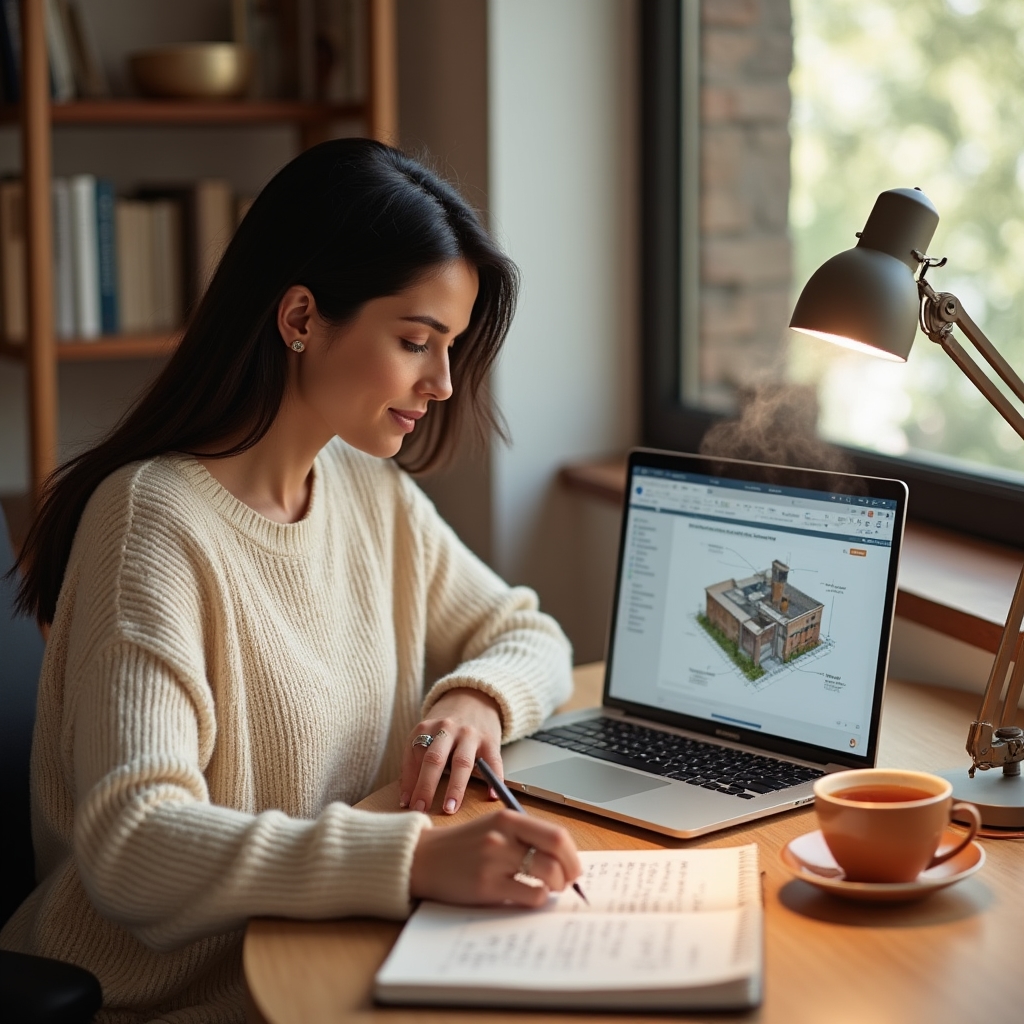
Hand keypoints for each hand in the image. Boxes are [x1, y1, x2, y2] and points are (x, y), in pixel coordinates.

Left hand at [400, 688, 502, 814]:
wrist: (475, 697)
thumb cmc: (447, 725)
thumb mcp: (427, 733)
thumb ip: (417, 759)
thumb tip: (406, 798)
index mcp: (427, 727)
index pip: (414, 756)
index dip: (408, 781)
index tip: (406, 805)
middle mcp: (448, 729)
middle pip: (434, 759)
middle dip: (426, 786)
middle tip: (420, 809)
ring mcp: (470, 734)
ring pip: (461, 762)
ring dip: (455, 788)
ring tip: (450, 808)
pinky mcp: (490, 740)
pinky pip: (493, 762)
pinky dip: (493, 779)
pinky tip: (491, 795)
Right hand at [410, 809, 581, 906]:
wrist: (423, 859)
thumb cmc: (462, 846)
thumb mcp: (492, 828)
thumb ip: (523, 836)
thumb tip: (563, 857)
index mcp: (507, 818)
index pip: (556, 833)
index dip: (572, 854)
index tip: (573, 866)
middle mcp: (502, 836)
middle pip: (557, 851)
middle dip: (570, 871)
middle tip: (568, 882)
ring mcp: (494, 860)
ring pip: (548, 874)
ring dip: (557, 886)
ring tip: (549, 889)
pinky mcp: (486, 886)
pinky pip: (529, 895)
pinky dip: (538, 898)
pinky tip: (529, 896)